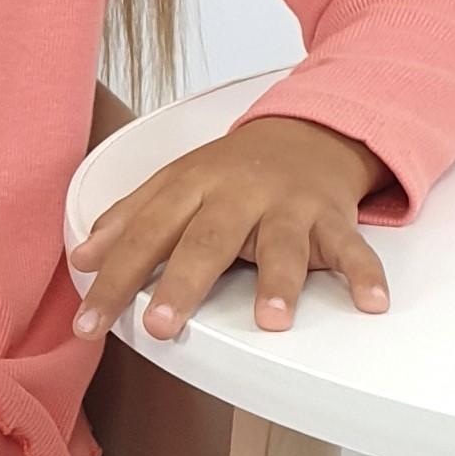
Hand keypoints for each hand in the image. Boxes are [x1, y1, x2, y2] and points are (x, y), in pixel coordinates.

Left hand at [66, 116, 395, 346]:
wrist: (307, 129)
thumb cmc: (232, 171)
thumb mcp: (174, 184)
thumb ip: (128, 220)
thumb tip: (82, 258)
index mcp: (192, 185)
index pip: (145, 235)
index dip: (114, 278)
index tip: (89, 323)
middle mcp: (239, 194)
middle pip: (207, 240)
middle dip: (183, 283)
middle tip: (160, 325)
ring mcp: (289, 206)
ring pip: (284, 244)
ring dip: (279, 282)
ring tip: (270, 322)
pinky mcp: (333, 217)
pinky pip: (352, 248)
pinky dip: (365, 274)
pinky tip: (372, 303)